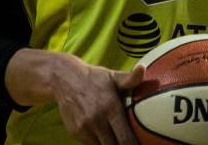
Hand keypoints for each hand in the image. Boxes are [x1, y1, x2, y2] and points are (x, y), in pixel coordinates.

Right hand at [7, 49, 144, 144]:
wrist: (64, 78)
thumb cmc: (94, 78)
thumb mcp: (113, 76)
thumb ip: (130, 78)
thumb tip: (143, 69)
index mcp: (111, 108)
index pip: (125, 138)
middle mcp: (97, 120)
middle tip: (128, 142)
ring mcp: (84, 128)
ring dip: (109, 144)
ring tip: (116, 137)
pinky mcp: (75, 132)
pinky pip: (90, 143)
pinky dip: (97, 141)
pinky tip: (101, 133)